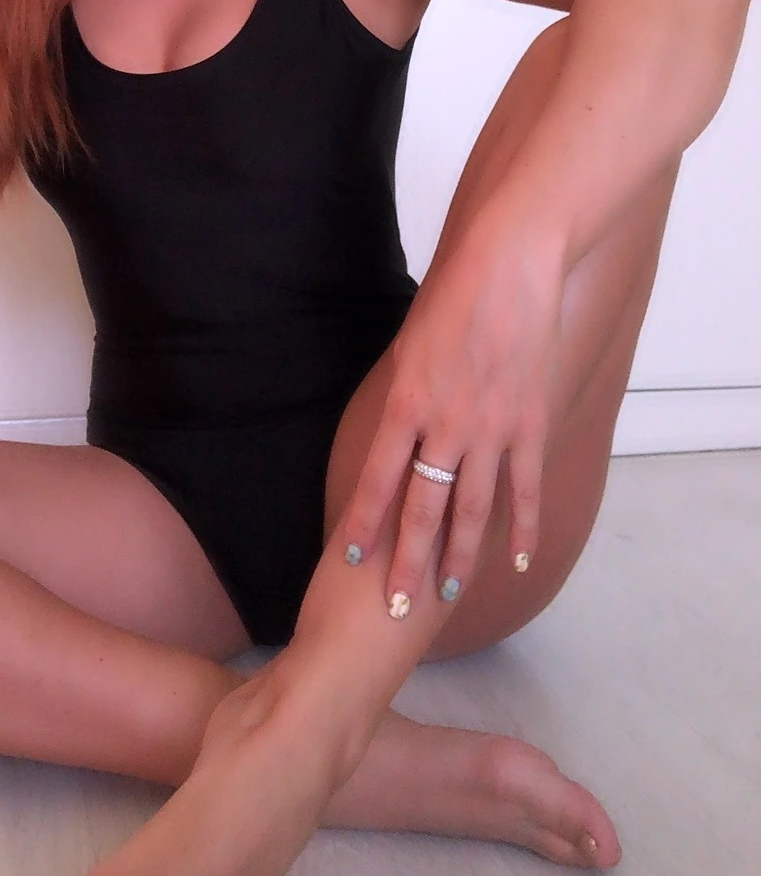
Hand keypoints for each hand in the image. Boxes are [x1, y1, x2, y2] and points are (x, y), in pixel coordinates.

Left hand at [338, 207, 566, 613]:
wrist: (510, 265)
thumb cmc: (453, 295)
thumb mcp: (409, 343)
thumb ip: (405, 391)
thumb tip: (396, 426)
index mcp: (407, 402)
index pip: (376, 477)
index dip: (362, 521)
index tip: (347, 559)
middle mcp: (446, 424)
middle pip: (422, 507)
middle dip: (407, 563)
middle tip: (394, 610)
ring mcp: (491, 429)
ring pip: (472, 509)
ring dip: (459, 557)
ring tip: (446, 596)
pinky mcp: (529, 424)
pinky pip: (525, 487)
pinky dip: (523, 527)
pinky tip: (520, 562)